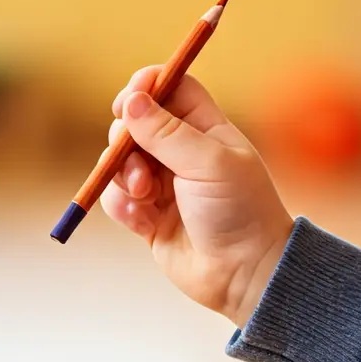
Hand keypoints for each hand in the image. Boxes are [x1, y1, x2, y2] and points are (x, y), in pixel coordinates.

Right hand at [100, 66, 294, 327]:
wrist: (244, 275)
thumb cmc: (240, 212)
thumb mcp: (208, 163)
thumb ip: (166, 132)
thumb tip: (132, 101)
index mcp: (205, 129)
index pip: (171, 88)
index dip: (147, 86)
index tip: (129, 99)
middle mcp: (181, 152)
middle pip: (135, 123)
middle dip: (126, 138)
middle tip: (134, 157)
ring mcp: (162, 183)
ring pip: (119, 161)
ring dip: (123, 175)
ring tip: (145, 195)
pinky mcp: (146, 215)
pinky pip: (116, 197)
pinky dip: (121, 205)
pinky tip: (140, 218)